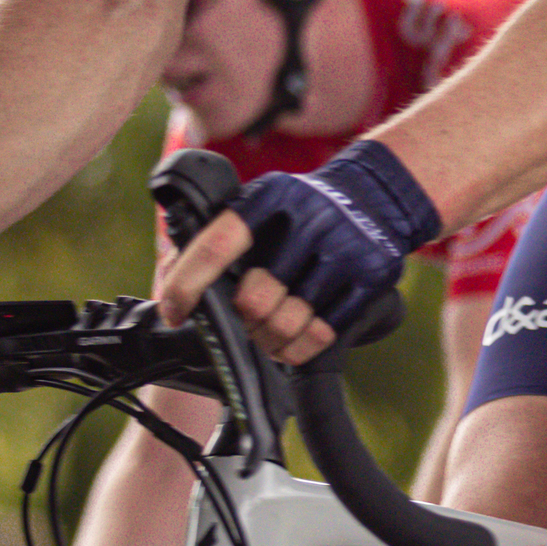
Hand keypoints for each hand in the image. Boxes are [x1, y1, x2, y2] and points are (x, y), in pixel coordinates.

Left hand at [157, 141, 439, 363]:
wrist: (376, 196)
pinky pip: (322, 334)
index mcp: (269, 198)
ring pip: (286, 322)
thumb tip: (170, 275)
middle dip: (242, 321)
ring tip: (269, 335)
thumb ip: (217, 236)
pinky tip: (293, 340)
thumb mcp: (261, 203)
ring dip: (270, 340)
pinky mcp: (371, 276)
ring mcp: (344, 248)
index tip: (174, 312)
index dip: (186, 285)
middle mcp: (308, 220)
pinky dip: (299, 348)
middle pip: (253, 299)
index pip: (215, 246)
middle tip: (245, 322)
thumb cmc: (302, 210)